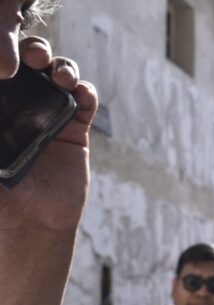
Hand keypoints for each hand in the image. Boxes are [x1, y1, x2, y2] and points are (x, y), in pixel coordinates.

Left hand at [0, 37, 97, 234]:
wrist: (26, 224)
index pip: (1, 71)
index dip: (5, 56)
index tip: (6, 56)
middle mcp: (19, 107)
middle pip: (28, 65)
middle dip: (32, 53)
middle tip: (32, 58)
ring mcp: (49, 117)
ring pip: (58, 77)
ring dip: (61, 67)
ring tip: (58, 74)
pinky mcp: (75, 132)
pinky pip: (84, 103)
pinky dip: (86, 92)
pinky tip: (80, 93)